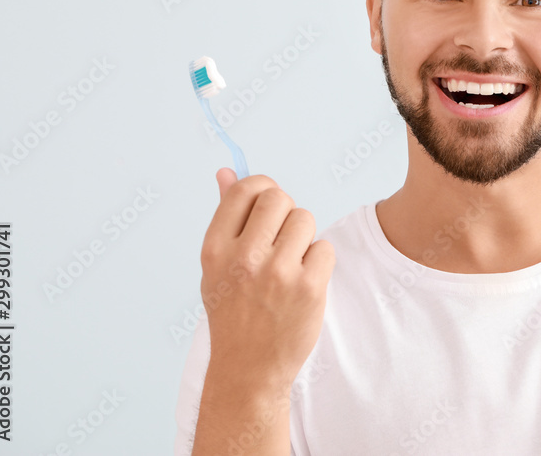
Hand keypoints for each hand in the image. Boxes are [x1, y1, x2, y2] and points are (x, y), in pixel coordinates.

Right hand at [200, 168, 334, 391]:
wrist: (248, 369)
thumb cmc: (233, 311)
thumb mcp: (216, 265)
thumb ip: (226, 216)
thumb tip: (226, 171)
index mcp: (215, 249)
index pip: (246, 190)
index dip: (263, 190)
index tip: (267, 206)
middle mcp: (244, 258)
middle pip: (279, 198)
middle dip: (285, 212)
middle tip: (280, 239)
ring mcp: (278, 274)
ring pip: (305, 219)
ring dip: (303, 237)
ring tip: (290, 263)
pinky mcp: (309, 288)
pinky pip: (325, 248)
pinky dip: (318, 261)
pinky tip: (303, 281)